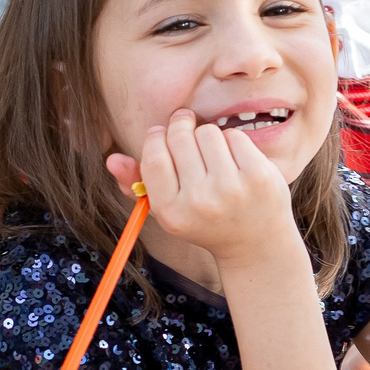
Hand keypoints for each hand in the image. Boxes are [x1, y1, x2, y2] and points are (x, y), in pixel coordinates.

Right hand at [106, 110, 300, 275]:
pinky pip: (234, 136)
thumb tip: (112, 159)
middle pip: (179, 137)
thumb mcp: (168, 210)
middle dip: (180, 126)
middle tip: (185, 126)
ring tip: (212, 154)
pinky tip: (233, 159)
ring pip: (207, 132)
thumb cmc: (205, 220)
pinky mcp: (257, 175)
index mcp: (172, 212)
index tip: (161, 133)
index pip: (153, 157)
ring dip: (207, 136)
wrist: (255, 243)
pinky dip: (231, 141)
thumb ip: (136, 184)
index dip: (156, 137)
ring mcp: (231, 188)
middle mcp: (200, 201)